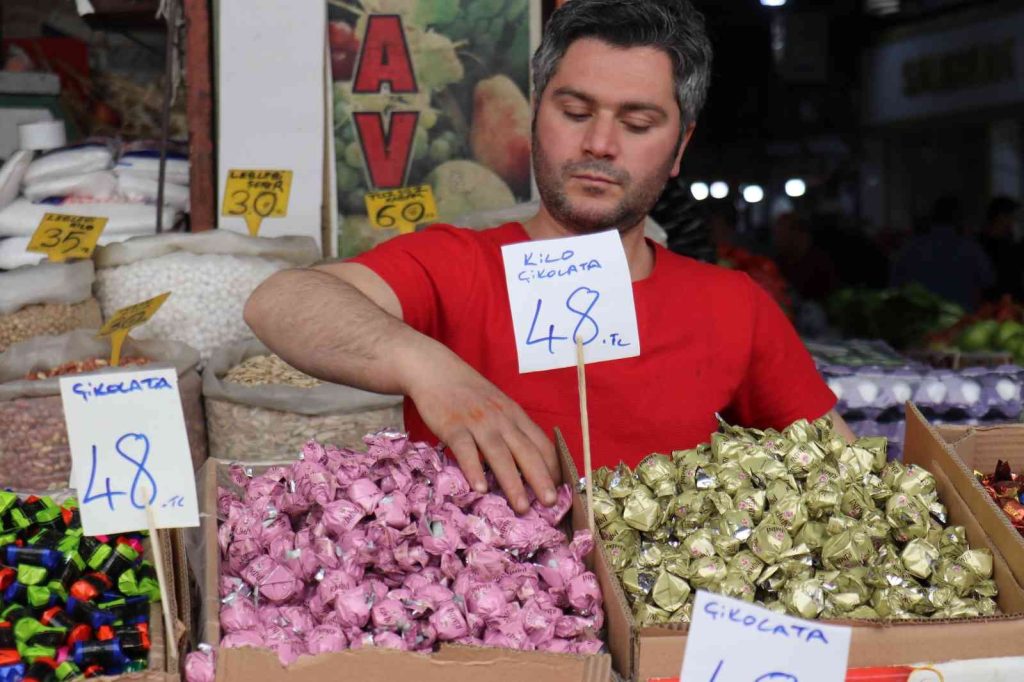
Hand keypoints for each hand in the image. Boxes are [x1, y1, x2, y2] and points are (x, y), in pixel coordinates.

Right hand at [404, 349, 559, 513]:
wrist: (437, 370)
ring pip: (500, 455)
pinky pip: (466, 450)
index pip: (542, 443)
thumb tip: (527, 462)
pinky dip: (474, 469)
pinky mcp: (453, 426)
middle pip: (526, 451)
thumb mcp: (498, 406)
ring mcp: (478, 422)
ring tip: (522, 507)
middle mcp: (501, 419)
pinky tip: (479, 489)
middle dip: (541, 479)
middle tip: (551, 504)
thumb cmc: (469, 393)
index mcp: (515, 415)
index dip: (552, 468)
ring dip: (513, 483)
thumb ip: (512, 429)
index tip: (559, 491)